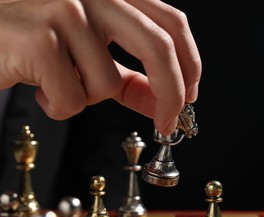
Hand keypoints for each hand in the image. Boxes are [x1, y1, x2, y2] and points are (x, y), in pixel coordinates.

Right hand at [0, 0, 200, 134]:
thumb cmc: (35, 42)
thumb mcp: (90, 56)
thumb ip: (129, 77)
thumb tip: (160, 103)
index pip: (171, 23)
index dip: (190, 63)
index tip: (189, 96)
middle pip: (158, 46)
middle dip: (171, 93)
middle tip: (168, 121)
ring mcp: (66, 10)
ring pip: (107, 85)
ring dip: (86, 97)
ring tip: (56, 80)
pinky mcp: (40, 39)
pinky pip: (73, 99)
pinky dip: (58, 106)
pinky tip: (38, 86)